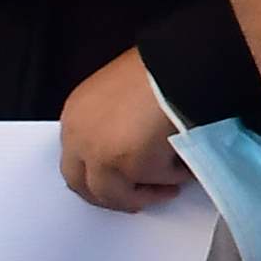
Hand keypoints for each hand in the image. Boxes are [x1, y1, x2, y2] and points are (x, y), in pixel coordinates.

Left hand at [59, 48, 189, 211]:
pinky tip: (187, 167)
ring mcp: (103, 156)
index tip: (117, 184)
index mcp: (75, 116)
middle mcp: (80, 139)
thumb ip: (112, 122)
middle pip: (86, 187)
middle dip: (114, 197)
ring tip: (171, 185)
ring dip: (146, 193)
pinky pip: (157, 182)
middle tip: (139, 199)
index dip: (96, 178)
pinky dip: (173, 179)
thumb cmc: (161, 68)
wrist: (183, 61)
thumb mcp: (121, 92)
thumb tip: (130, 146)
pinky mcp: (134, 166)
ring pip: (118, 195)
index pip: (74, 161)